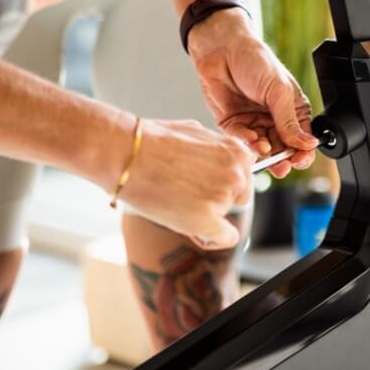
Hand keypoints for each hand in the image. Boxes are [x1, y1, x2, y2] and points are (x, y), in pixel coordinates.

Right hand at [118, 118, 257, 248]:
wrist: (125, 153)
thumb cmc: (153, 140)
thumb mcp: (196, 131)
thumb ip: (216, 148)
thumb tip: (221, 158)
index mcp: (237, 152)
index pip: (245, 173)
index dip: (224, 178)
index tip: (207, 180)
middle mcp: (236, 175)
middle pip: (239, 195)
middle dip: (219, 195)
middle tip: (190, 191)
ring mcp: (222, 198)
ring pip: (225, 214)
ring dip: (207, 211)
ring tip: (176, 199)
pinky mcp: (206, 220)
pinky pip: (226, 237)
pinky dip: (215, 238)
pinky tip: (200, 232)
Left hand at [187, 10, 320, 177]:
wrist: (221, 50)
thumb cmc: (255, 61)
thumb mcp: (279, 91)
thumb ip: (290, 121)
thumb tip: (308, 144)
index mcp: (293, 109)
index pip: (302, 138)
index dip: (303, 151)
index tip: (300, 159)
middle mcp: (274, 119)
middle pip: (283, 148)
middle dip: (283, 159)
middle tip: (282, 165)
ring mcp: (254, 122)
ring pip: (263, 148)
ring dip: (265, 152)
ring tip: (265, 150)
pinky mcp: (234, 124)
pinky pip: (242, 140)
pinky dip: (247, 142)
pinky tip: (251, 138)